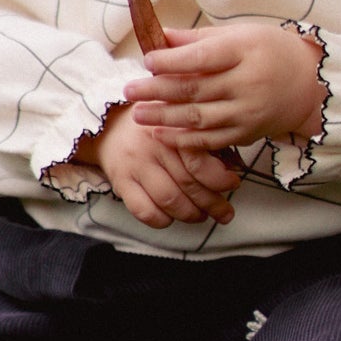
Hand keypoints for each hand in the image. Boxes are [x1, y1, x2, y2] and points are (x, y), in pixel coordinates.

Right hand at [77, 102, 241, 228]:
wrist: (108, 124)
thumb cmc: (153, 125)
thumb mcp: (178, 120)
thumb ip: (202, 139)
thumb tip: (232, 167)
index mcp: (171, 127)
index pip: (199, 160)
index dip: (220, 178)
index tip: (233, 183)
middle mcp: (153, 146)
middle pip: (188, 184)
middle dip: (212, 204)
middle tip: (225, 212)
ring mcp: (135, 165)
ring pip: (169, 200)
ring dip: (190, 214)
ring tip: (201, 215)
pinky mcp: (121, 183)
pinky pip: (144, 210)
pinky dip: (162, 220)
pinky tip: (171, 217)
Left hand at [124, 23, 324, 152]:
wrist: (309, 84)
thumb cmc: (270, 51)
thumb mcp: (241, 34)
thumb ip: (199, 37)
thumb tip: (161, 36)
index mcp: (245, 52)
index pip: (202, 58)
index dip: (171, 61)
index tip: (147, 60)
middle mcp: (248, 83)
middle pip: (195, 89)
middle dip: (157, 91)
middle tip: (129, 90)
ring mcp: (248, 112)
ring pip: (198, 118)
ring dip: (164, 118)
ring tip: (138, 114)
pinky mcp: (247, 134)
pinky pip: (210, 140)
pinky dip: (183, 139)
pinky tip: (161, 134)